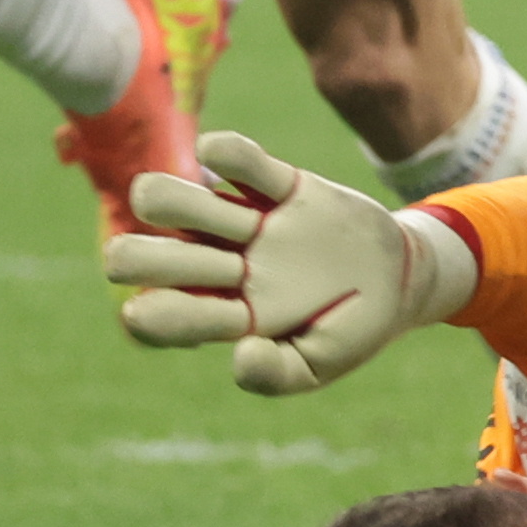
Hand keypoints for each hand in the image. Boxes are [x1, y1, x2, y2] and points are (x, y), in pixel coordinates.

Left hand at [101, 129, 449, 395]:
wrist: (401, 280)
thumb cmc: (350, 331)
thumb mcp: (320, 365)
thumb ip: (277, 374)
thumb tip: (239, 353)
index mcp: (232, 319)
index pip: (170, 319)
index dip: (147, 316)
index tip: (139, 313)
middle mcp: (229, 269)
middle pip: (161, 259)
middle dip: (137, 256)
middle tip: (124, 256)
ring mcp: (253, 226)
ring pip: (186, 205)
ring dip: (164, 198)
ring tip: (152, 200)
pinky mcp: (284, 188)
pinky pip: (244, 163)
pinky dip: (224, 153)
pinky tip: (214, 154)